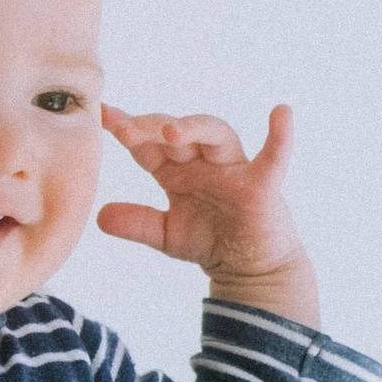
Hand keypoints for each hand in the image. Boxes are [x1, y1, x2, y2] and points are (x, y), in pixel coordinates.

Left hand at [98, 102, 319, 325]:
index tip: (102, 115)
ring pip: (216, 134)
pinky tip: (282, 113)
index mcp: (176, 170)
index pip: (148, 144)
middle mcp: (203, 162)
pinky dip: (281, 137)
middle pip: (176, 133)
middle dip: (149, 127)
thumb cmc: (210, 241)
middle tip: (123, 127)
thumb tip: (100, 217)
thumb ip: (137, 224)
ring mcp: (233, 169)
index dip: (126, 130)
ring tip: (170, 132)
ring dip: (194, 128)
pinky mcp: (262, 185)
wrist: (249, 268)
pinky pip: (274, 157)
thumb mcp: (165, 235)